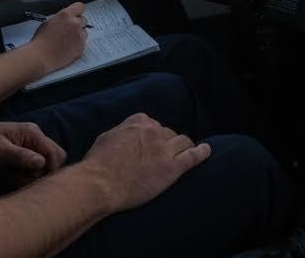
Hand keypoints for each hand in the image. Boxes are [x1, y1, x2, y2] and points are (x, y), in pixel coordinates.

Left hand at [0, 119, 66, 185]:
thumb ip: (20, 156)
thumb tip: (42, 163)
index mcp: (32, 134)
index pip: (55, 154)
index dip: (49, 171)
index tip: (33, 181)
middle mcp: (35, 137)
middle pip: (54, 158)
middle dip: (42, 173)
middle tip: (22, 177)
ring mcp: (30, 144)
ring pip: (44, 164)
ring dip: (31, 174)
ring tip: (11, 175)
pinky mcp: (24, 152)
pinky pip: (33, 166)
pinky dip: (24, 173)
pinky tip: (10, 173)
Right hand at [31, 2, 87, 71]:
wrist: (41, 56)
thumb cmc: (41, 41)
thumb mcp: (48, 22)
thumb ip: (61, 19)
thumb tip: (66, 19)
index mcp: (65, 15)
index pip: (79, 7)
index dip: (78, 11)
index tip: (76, 14)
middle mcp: (75, 24)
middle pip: (83, 20)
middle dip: (78, 24)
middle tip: (69, 30)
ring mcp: (79, 36)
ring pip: (84, 32)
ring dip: (78, 35)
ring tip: (67, 41)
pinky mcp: (81, 47)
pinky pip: (83, 43)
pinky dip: (77, 45)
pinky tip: (67, 48)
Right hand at [80, 113, 210, 212]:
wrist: (101, 182)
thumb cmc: (98, 162)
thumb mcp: (107, 136)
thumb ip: (122, 131)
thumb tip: (127, 134)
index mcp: (139, 122)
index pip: (153, 124)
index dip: (154, 134)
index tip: (152, 143)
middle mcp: (154, 131)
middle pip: (168, 133)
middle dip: (168, 142)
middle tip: (164, 154)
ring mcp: (164, 149)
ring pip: (183, 142)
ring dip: (185, 145)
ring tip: (188, 151)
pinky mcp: (172, 168)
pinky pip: (193, 156)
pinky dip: (202, 152)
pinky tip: (206, 150)